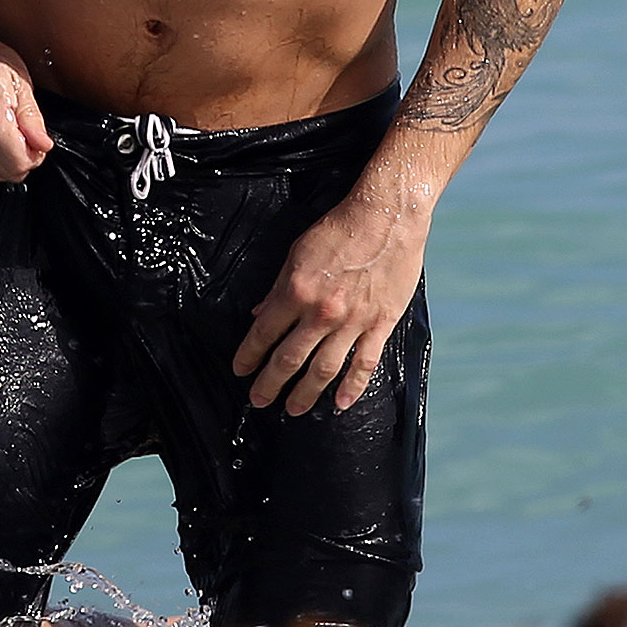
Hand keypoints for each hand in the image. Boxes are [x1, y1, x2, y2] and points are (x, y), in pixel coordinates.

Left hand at [231, 200, 424, 415]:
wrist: (385, 217)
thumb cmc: (340, 229)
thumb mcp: (297, 251)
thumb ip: (278, 287)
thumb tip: (259, 314)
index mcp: (296, 291)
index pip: (264, 333)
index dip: (249, 355)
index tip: (240, 370)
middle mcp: (321, 312)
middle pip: (289, 359)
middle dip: (270, 383)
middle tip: (259, 399)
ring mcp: (352, 322)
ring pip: (324, 370)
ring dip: (305, 394)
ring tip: (293, 409)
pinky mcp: (380, 324)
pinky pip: (364, 364)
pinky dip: (352, 388)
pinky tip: (340, 403)